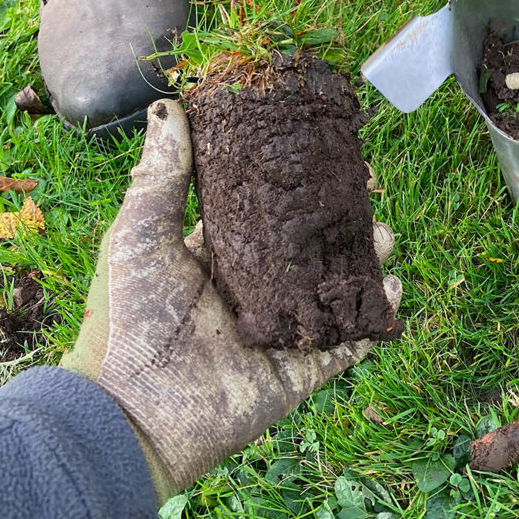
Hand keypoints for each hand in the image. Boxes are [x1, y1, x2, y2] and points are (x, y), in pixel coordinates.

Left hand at [62, 100, 399, 503]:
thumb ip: (160, 176)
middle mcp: (254, 288)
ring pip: (336, 287)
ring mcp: (280, 329)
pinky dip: (373, 317)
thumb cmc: (128, 318)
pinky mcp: (298, 370)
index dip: (301, 183)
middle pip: (312, 244)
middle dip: (344, 217)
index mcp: (217, 254)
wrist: (132, 412)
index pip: (269, 209)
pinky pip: (347, 341)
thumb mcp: (139, 236)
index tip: (331, 152)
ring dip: (366, 259)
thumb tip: (169, 107)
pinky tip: (390, 287)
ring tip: (386, 235)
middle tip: (370, 190)